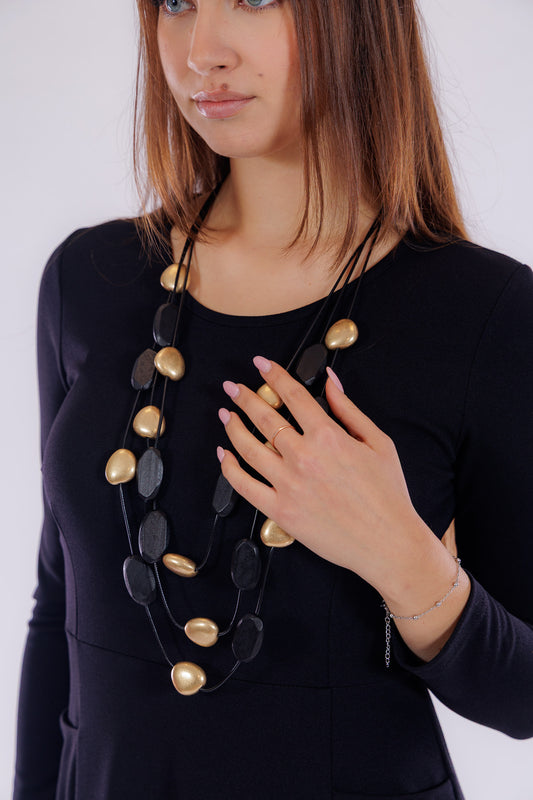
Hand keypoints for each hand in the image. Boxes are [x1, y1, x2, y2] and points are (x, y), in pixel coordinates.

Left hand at [217, 355, 431, 595]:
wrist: (389, 543)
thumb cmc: (388, 495)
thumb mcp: (378, 443)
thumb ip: (349, 410)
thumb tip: (330, 382)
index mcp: (328, 436)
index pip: (292, 395)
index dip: (274, 375)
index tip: (261, 364)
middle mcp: (304, 457)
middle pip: (264, 417)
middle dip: (244, 397)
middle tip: (232, 387)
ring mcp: (288, 485)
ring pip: (247, 448)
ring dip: (232, 426)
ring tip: (225, 414)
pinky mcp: (280, 511)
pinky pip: (244, 485)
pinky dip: (228, 468)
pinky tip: (223, 454)